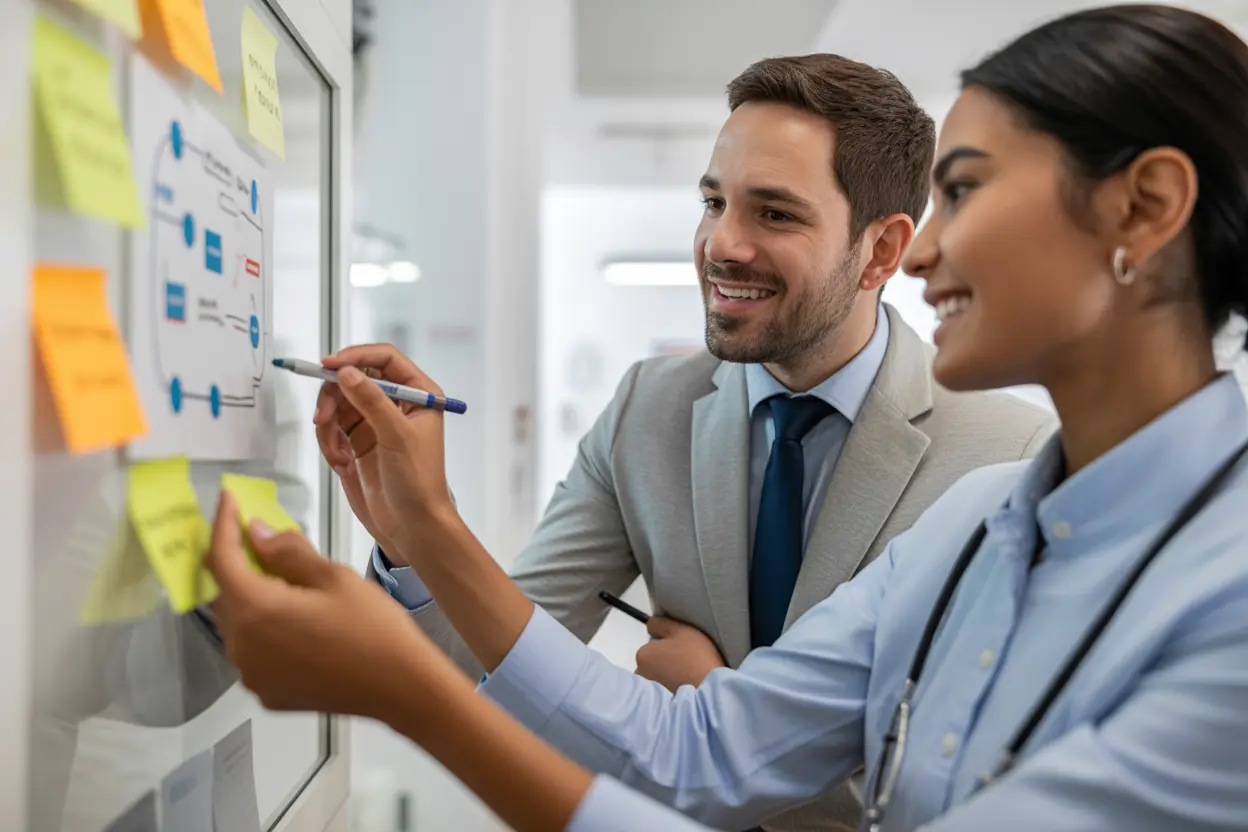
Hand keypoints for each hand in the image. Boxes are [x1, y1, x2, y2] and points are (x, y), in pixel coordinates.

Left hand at [205, 491, 451, 719]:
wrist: (401, 688)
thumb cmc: (373, 627)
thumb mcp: (333, 577)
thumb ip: (287, 551)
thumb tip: (257, 533)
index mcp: (255, 611)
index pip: (221, 558)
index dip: (222, 524)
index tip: (227, 498)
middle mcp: (241, 646)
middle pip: (224, 593)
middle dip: (238, 562)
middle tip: (263, 539)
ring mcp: (251, 675)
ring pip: (237, 623)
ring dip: (251, 597)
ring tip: (284, 581)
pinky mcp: (266, 693)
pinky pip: (253, 651)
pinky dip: (263, 628)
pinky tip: (294, 621)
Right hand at [313, 344, 457, 562]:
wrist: (411, 526)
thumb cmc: (418, 481)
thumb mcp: (397, 436)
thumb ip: (371, 401)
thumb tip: (346, 372)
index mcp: (418, 394)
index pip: (384, 358)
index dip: (355, 356)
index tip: (329, 366)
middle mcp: (395, 404)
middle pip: (353, 378)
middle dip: (334, 396)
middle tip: (323, 418)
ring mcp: (374, 424)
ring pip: (337, 404)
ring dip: (328, 424)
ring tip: (336, 451)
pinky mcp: (357, 444)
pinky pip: (331, 430)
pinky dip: (329, 444)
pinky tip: (341, 463)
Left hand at [634, 616, 726, 691]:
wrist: (711, 696)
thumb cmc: (698, 659)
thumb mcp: (683, 630)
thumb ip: (661, 623)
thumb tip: (650, 625)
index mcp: (643, 654)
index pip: (653, 645)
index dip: (670, 646)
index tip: (685, 651)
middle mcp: (639, 674)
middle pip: (654, 663)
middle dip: (666, 663)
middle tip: (688, 665)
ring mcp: (648, 694)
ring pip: (658, 679)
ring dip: (668, 678)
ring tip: (689, 679)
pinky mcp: (657, 708)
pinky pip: (663, 696)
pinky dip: (671, 693)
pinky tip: (687, 691)